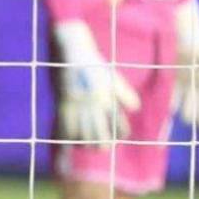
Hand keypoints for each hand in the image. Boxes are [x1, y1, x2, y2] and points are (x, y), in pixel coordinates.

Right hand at [54, 21, 141, 145]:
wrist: (73, 52)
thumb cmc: (95, 65)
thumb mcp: (113, 77)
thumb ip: (126, 94)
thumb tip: (134, 109)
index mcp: (108, 98)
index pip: (119, 127)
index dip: (121, 134)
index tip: (119, 136)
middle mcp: (94, 105)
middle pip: (100, 138)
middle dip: (102, 145)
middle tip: (102, 145)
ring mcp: (78, 106)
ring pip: (83, 137)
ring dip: (87, 144)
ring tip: (88, 145)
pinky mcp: (63, 105)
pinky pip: (66, 130)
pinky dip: (70, 137)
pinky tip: (73, 138)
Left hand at [174, 1, 198, 128]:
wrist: (176, 32)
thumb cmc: (196, 42)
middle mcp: (197, 82)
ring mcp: (183, 82)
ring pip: (188, 104)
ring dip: (189, 113)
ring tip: (188, 118)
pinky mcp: (169, 82)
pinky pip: (172, 98)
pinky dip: (172, 104)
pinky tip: (172, 109)